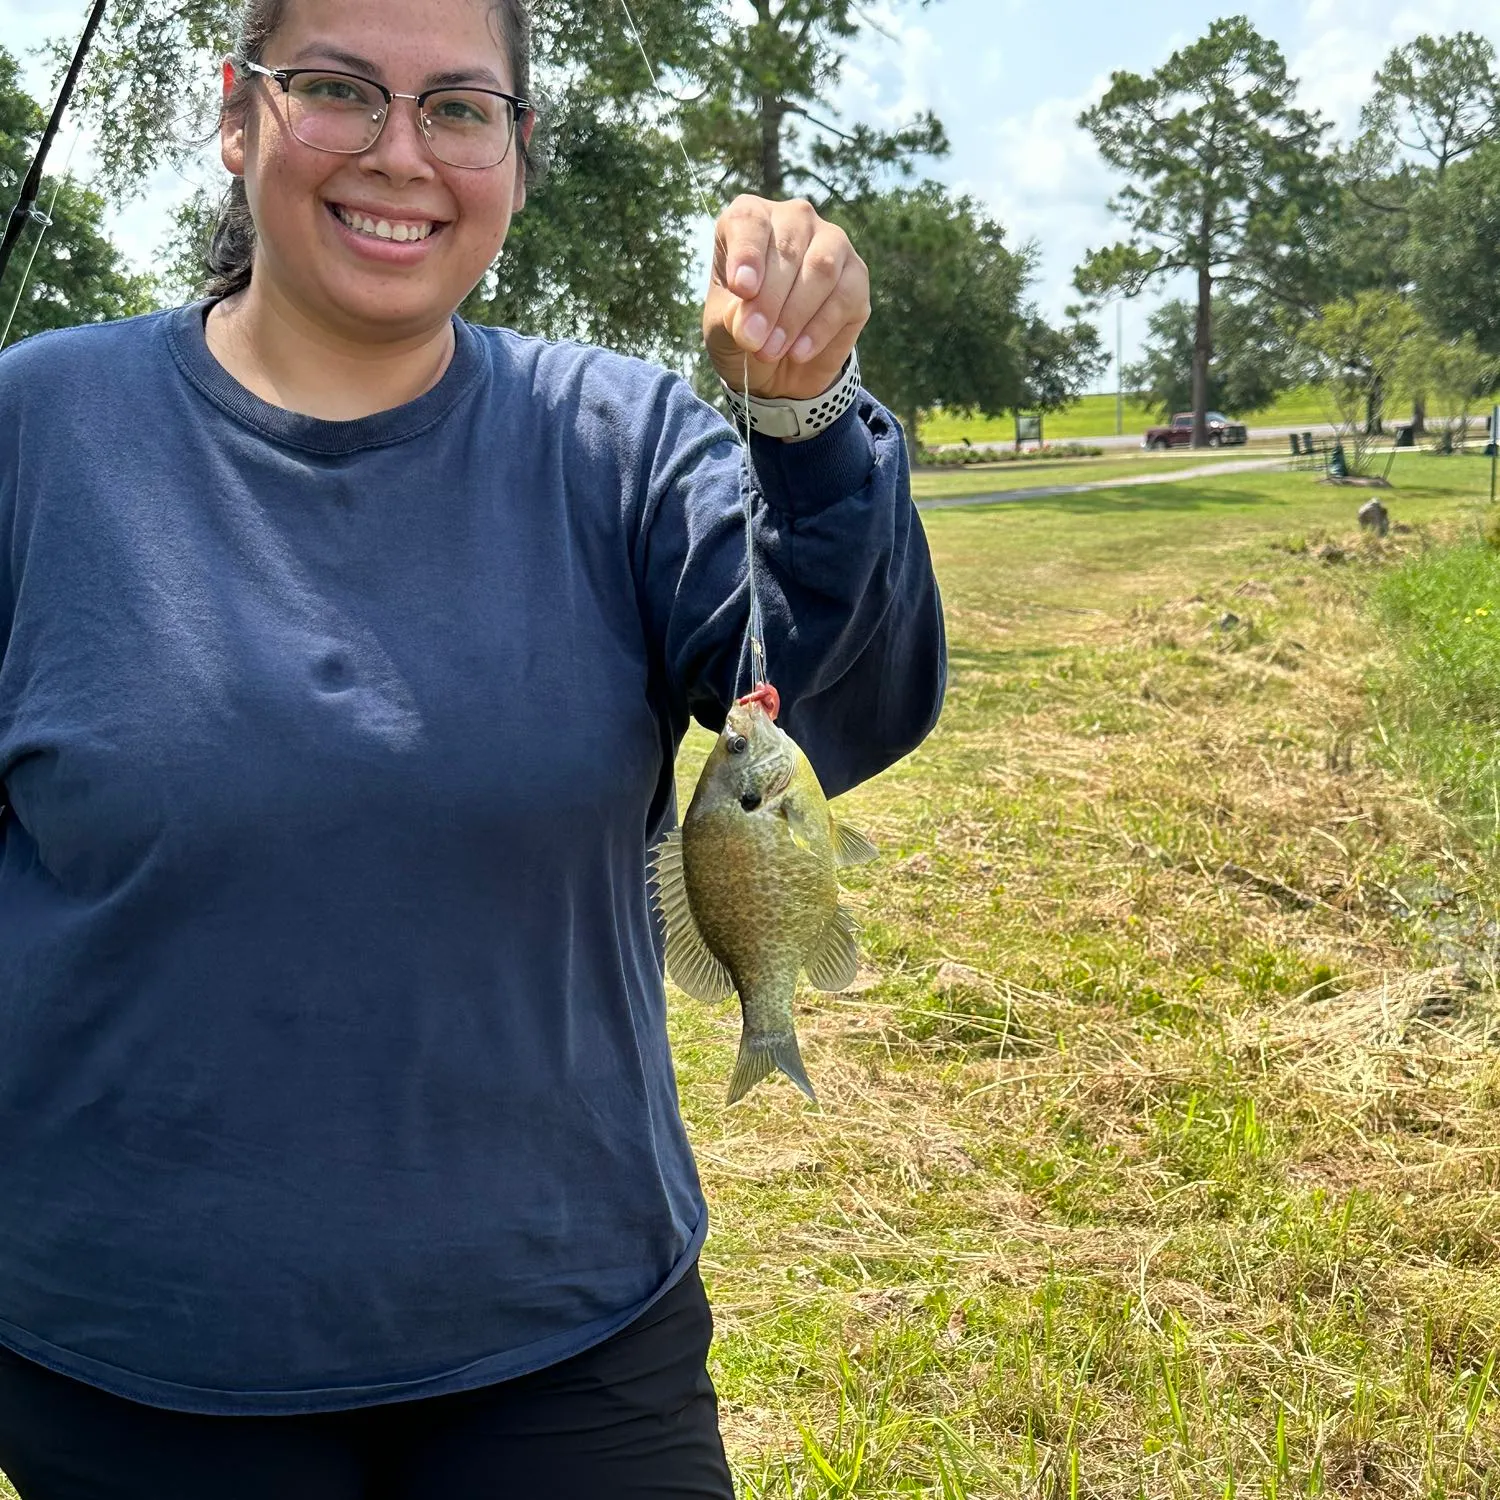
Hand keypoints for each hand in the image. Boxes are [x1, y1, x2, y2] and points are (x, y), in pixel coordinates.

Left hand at [703, 196, 870, 401]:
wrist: (778, 367)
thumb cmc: (744, 331)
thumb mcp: (721, 329)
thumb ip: (730, 320)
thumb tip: (751, 325)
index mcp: (751, 220)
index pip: (749, 222)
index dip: (747, 254)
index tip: (742, 289)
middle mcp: (795, 221)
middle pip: (788, 248)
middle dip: (769, 300)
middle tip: (754, 340)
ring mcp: (832, 244)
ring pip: (821, 268)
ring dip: (794, 315)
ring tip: (772, 351)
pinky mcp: (857, 278)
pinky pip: (844, 297)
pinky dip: (819, 330)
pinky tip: (798, 353)